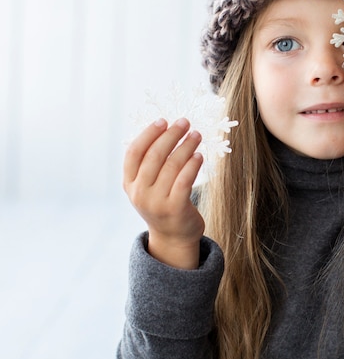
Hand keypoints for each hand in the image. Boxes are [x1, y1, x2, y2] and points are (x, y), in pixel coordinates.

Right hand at [123, 118, 205, 267]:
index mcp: (129, 184)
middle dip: (171, 135)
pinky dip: (192, 165)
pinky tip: (199, 155)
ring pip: (172, 165)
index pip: (134, 152)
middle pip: (154, 155)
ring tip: (196, 135)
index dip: (148, 134)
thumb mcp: (148, 186)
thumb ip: (149, 163)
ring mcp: (156, 202)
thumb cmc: (163, 203)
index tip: (163, 121)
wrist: (173, 237)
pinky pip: (184, 180)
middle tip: (185, 122)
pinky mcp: (175, 208)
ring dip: (186, 146)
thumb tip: (165, 129)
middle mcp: (139, 193)